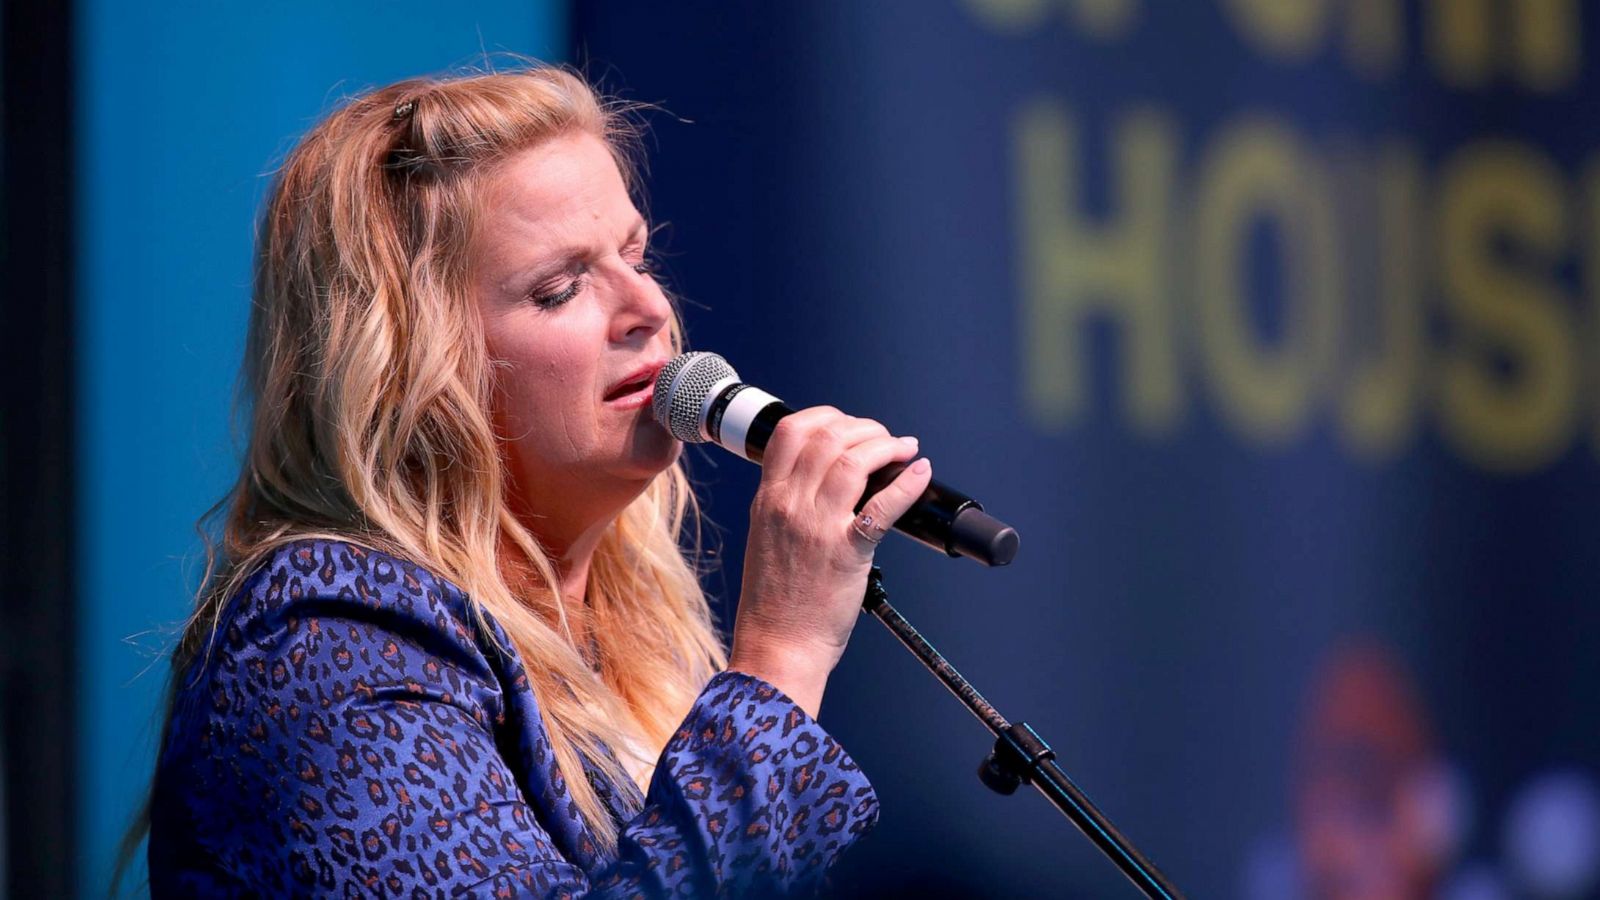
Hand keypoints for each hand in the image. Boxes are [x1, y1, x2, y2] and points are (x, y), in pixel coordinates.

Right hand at [726, 406, 933, 716]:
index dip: (827, 416)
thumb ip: (789, 506)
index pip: (791, 431)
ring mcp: (816, 528)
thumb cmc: (776, 603)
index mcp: (767, 500)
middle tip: (885, 439)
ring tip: (904, 450)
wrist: (777, 648)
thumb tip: (828, 481)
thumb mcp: (766, 539)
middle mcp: (788, 506)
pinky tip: (919, 473)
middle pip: (827, 437)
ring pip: (853, 460)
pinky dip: (906, 482)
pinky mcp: (845, 553)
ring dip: (886, 446)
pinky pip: (881, 505)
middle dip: (864, 428)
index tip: (850, 425)